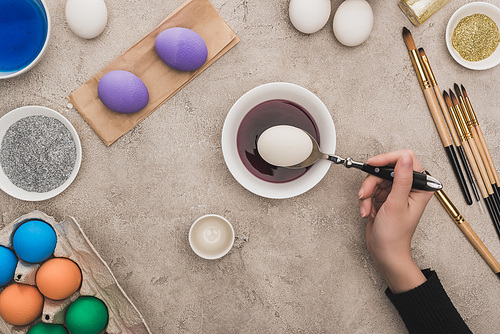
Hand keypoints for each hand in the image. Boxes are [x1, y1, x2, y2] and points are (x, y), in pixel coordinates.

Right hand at [358, 150, 432, 292]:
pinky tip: (367, 211)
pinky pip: (370, 189)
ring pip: (376, 179)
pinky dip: (366, 200)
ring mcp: (396, 192)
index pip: (406, 159)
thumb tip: (405, 158)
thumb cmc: (395, 236)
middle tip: (365, 194)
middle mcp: (409, 187)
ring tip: (367, 208)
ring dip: (367, 193)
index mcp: (421, 187)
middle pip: (386, 169)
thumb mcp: (397, 204)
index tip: (374, 164)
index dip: (388, 159)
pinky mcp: (385, 197)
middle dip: (372, 182)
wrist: (385, 253)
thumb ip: (402, 179)